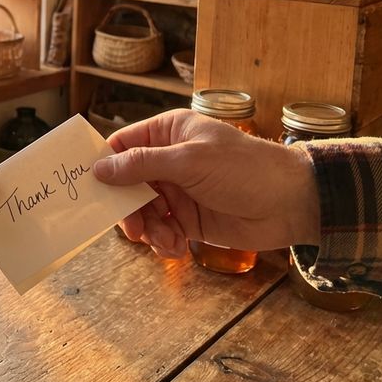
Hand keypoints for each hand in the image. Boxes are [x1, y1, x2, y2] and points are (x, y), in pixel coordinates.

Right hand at [92, 109, 319, 259]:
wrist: (291, 204)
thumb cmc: (244, 169)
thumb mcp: (189, 161)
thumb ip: (142, 164)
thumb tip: (99, 168)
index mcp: (168, 133)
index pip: (122, 145)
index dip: (105, 166)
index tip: (91, 190)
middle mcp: (169, 160)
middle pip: (127, 184)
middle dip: (128, 209)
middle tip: (134, 229)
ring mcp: (179, 191)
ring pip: (142, 211)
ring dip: (149, 230)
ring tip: (167, 241)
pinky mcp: (189, 219)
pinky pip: (162, 231)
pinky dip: (164, 242)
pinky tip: (178, 248)